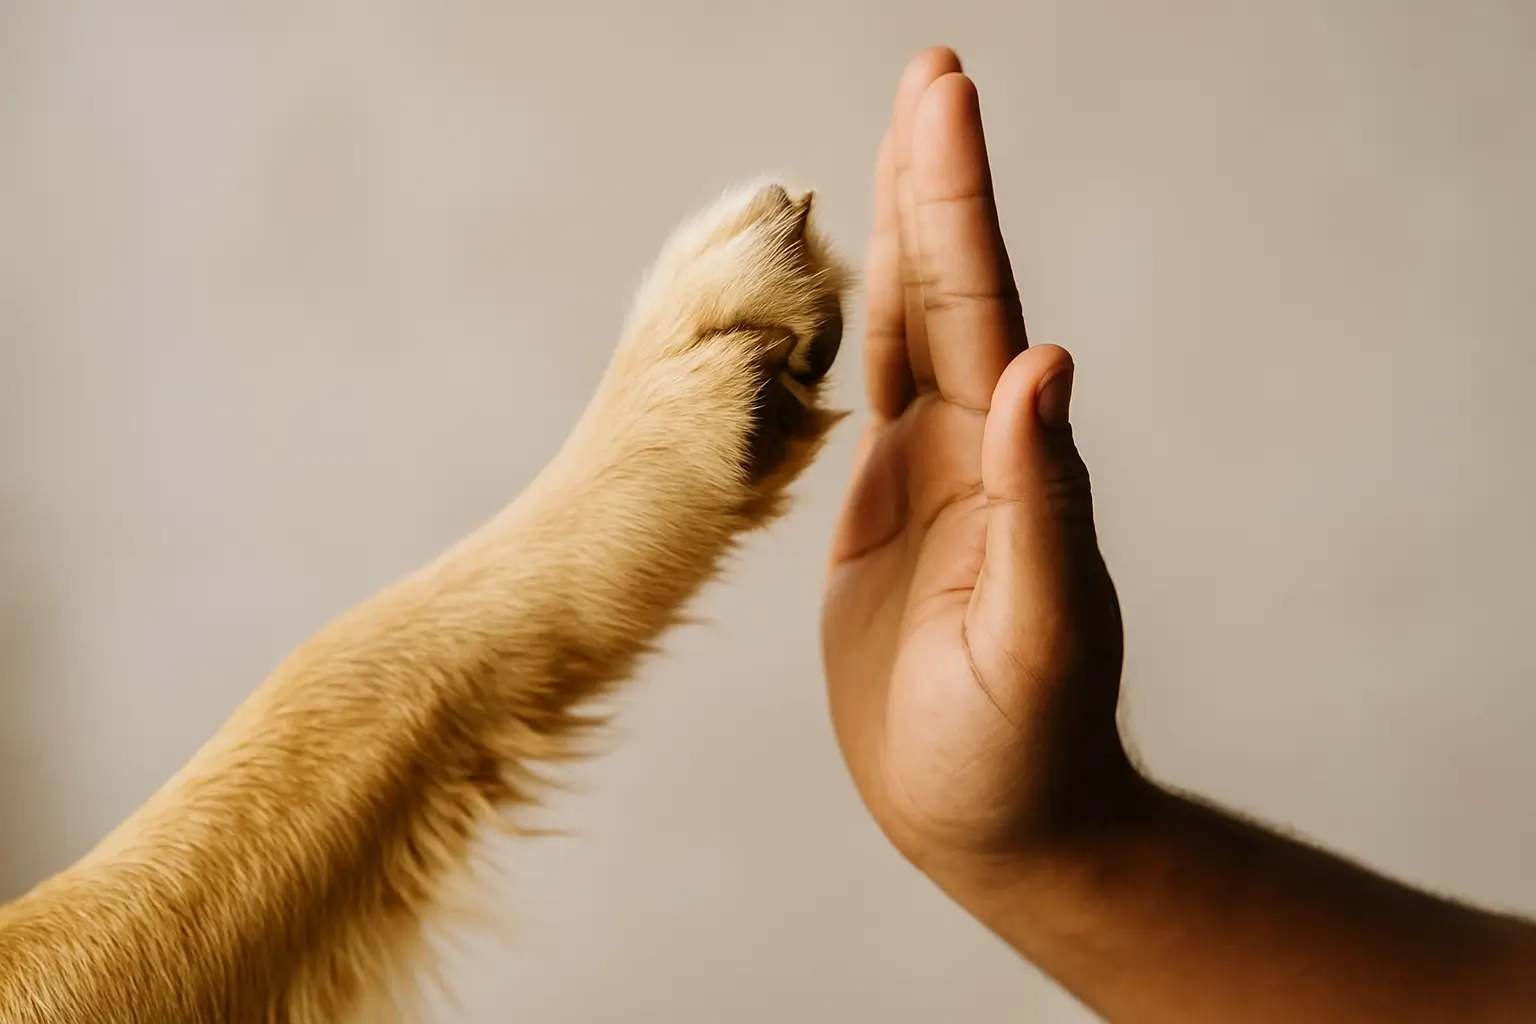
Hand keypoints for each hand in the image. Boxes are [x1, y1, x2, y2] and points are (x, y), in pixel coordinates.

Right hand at [823, 48, 1136, 890]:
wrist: (992, 817)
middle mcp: (971, 449)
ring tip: (892, 149)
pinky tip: (850, 293)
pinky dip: (858, 330)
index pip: (977, 303)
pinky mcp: (877, 518)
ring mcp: (926, 478)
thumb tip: (1044, 365)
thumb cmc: (1021, 746)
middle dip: (933, 180)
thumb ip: (1042, 500)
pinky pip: (865, 399)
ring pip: (908, 333)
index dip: (956, 197)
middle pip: (947, 290)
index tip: (942, 93)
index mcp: (1003, 461)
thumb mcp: (1039, 632)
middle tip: (931, 75)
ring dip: (904, 238)